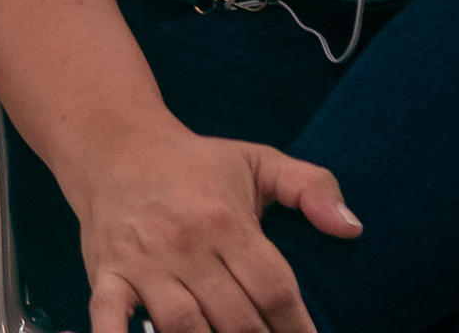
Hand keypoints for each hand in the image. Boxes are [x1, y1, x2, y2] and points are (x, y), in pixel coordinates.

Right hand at [69, 121, 359, 332]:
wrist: (113, 144)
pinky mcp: (106, 272)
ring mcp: (144, 262)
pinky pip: (108, 315)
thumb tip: (351, 228)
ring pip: (183, 327)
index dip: (298, 328)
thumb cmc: (193, 163)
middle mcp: (186, 244)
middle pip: (236, 318)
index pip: (274, 289)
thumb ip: (311, 187)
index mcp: (227, 221)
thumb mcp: (257, 161)